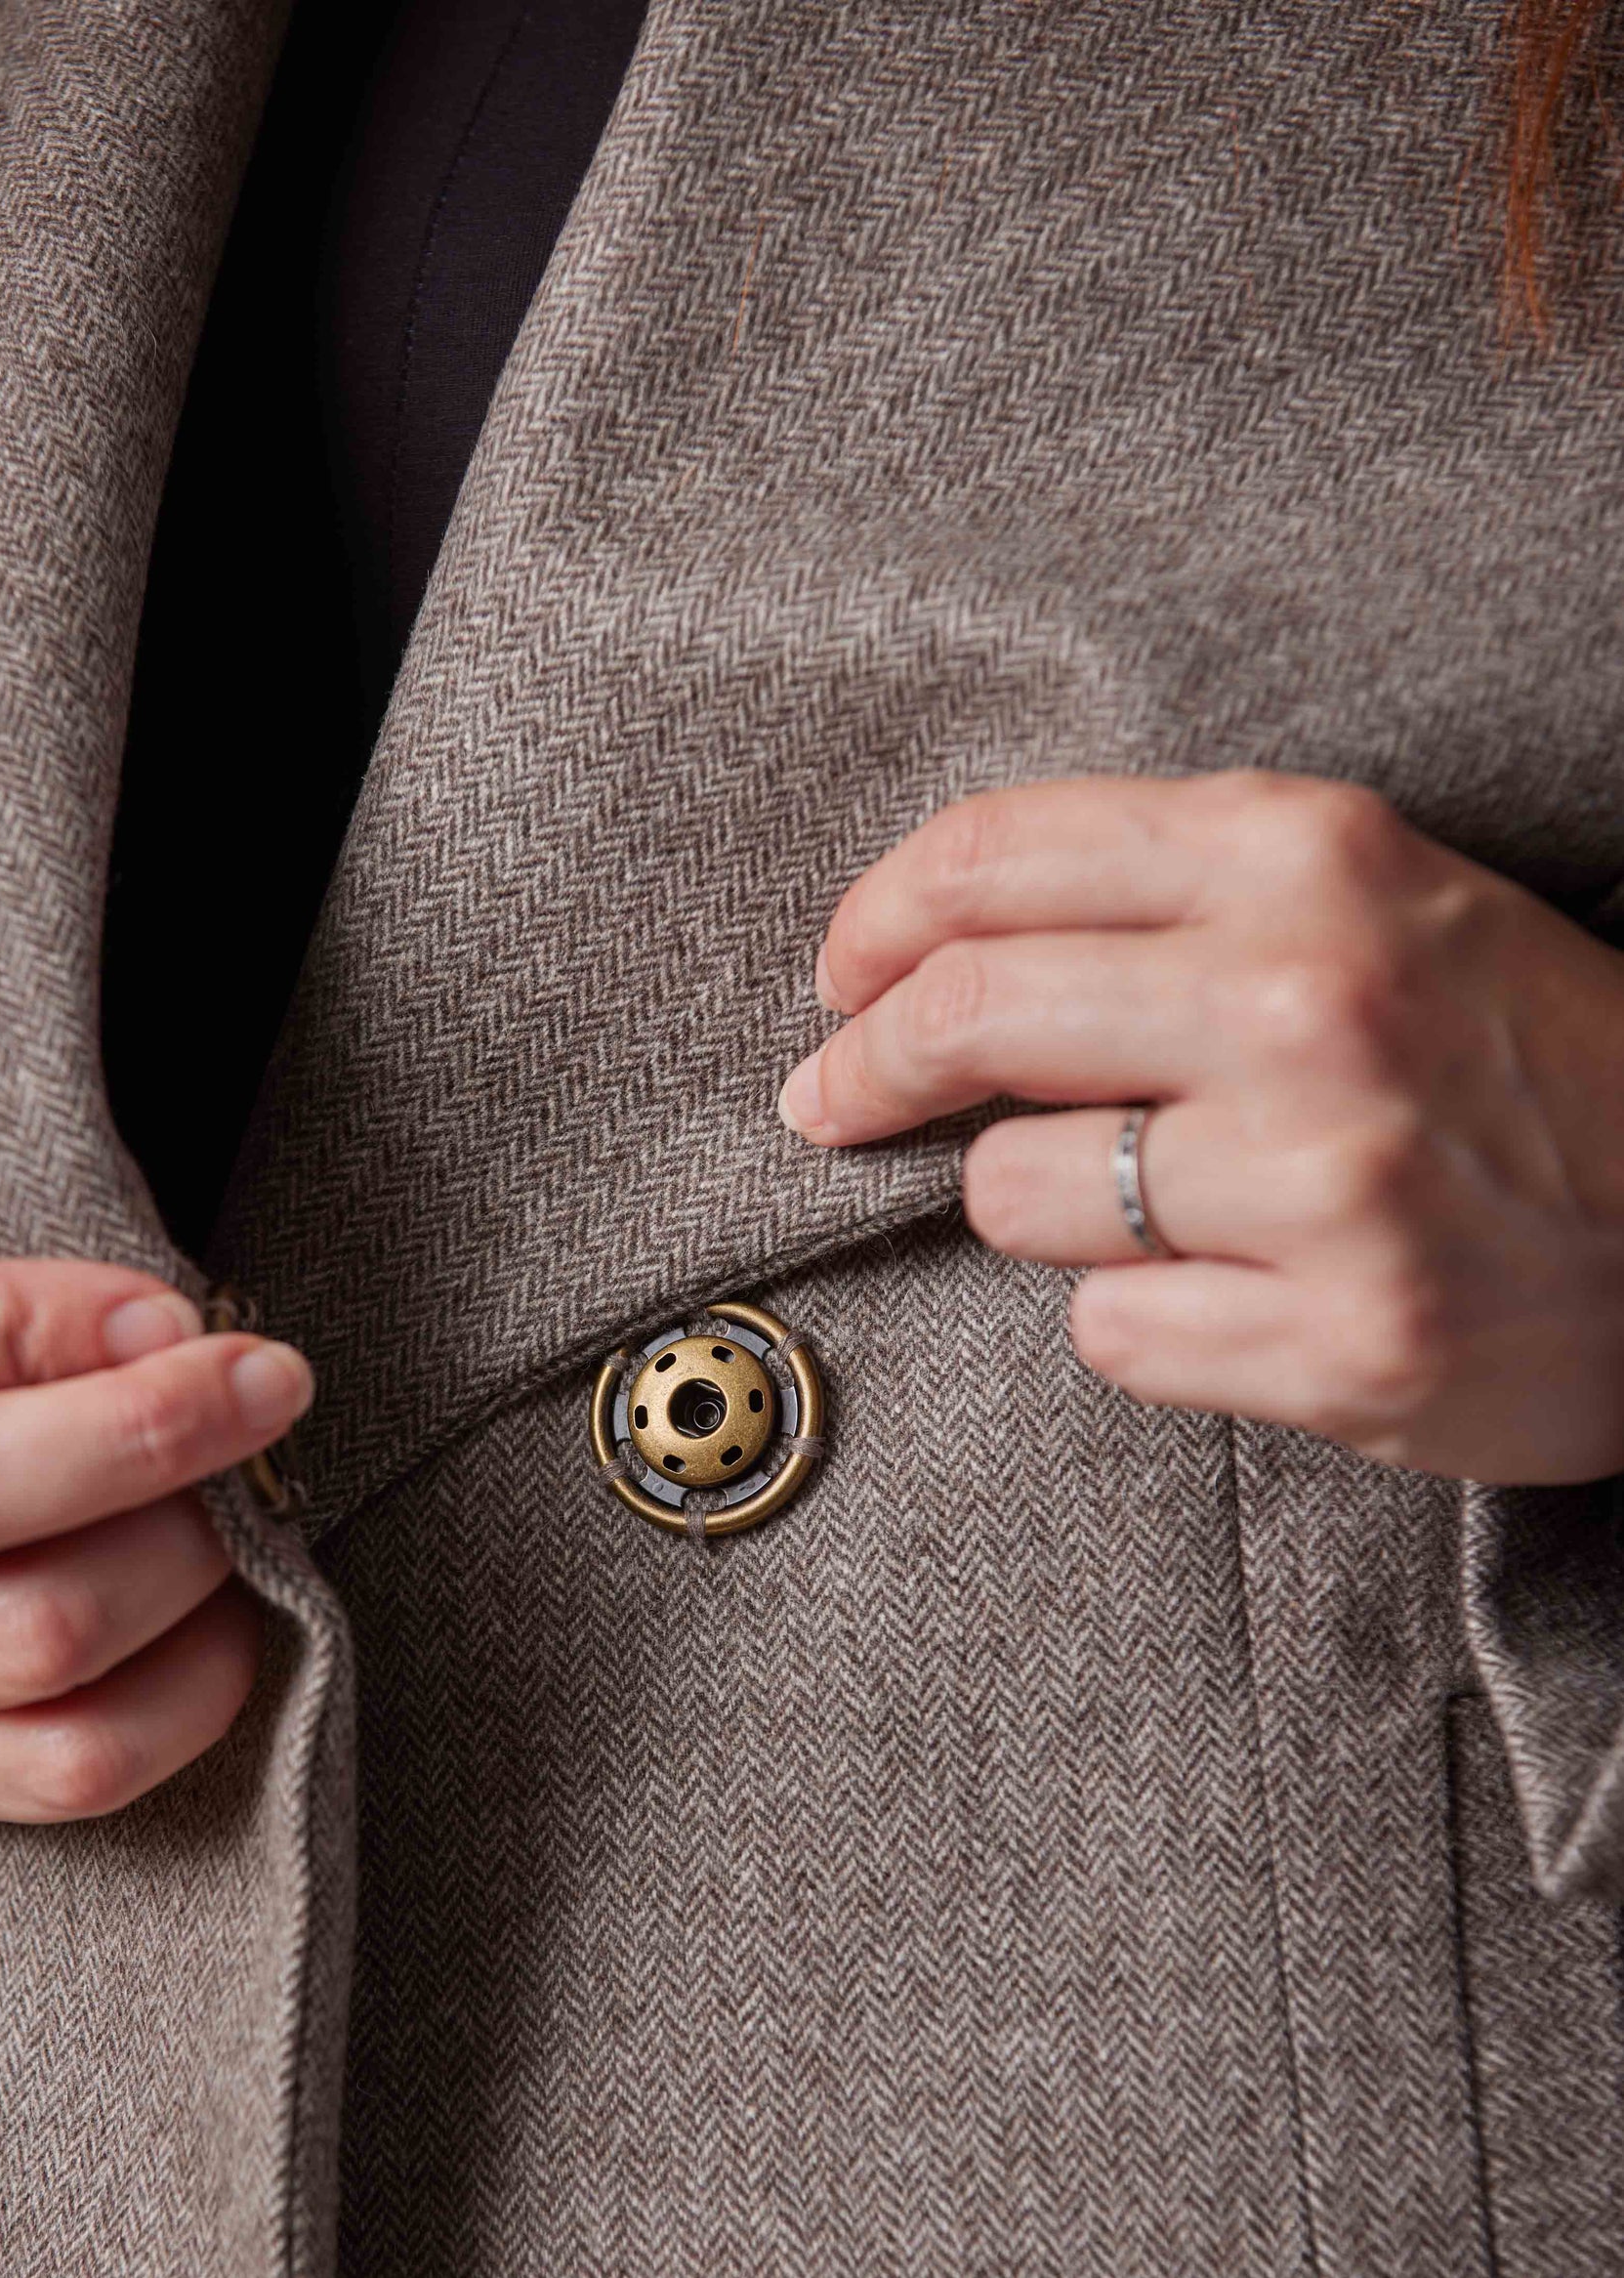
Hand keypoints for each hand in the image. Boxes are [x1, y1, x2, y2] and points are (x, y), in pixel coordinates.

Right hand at [0, 1213, 312, 1819]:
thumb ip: (13, 1292)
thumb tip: (167, 1338)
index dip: (45, 1323)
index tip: (173, 1315)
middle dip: (149, 1437)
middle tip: (265, 1391)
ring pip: (30, 1639)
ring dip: (180, 1565)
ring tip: (235, 1510)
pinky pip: (72, 1766)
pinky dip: (187, 1693)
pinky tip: (218, 1617)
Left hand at [780, 771, 1623, 1484]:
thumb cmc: (1525, 1058)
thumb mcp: (1378, 904)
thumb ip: (1169, 902)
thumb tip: (923, 960)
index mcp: (1309, 857)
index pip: (996, 858)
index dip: (877, 924)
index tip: (836, 978)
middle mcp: (1307, 1002)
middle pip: (966, 1017)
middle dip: (867, 1066)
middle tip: (832, 1099)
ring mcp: (1325, 1180)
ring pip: (1015, 1194)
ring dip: (1050, 1207)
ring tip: (1170, 1204)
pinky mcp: (1339, 1340)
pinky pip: (1109, 1333)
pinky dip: (1146, 1321)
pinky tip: (1244, 1296)